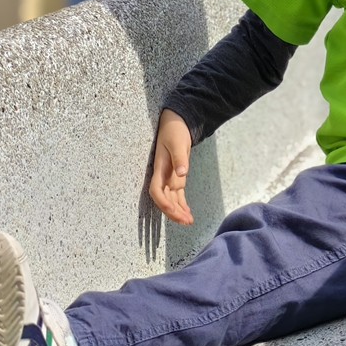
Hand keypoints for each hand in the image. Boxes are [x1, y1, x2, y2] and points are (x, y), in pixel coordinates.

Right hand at [149, 109, 193, 224]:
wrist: (176, 122)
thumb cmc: (174, 131)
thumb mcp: (178, 142)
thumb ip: (180, 158)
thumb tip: (183, 173)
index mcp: (160, 168)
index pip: (156, 190)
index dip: (162, 202)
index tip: (172, 210)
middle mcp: (163, 176)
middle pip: (164, 199)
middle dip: (173, 212)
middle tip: (186, 222)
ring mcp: (169, 177)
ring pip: (172, 199)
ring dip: (178, 211)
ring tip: (189, 222)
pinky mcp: (176, 177)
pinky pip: (178, 195)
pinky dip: (182, 204)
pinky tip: (188, 214)